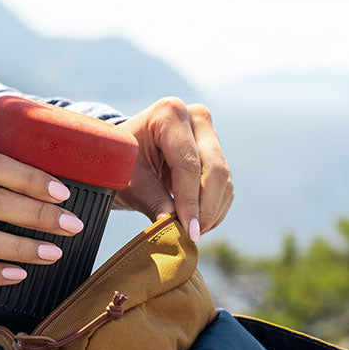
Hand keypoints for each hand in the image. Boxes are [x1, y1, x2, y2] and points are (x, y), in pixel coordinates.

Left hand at [114, 98, 233, 241]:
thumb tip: (177, 229)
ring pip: (224, 180)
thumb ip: (154, 202)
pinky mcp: (217, 152)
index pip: (188, 165)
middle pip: (214, 170)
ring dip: (211, 212)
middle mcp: (196, 117)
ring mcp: (210, 133)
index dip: (190, 202)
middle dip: (205, 209)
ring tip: (190, 232)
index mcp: (170, 114)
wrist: (127, 155)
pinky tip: (197, 222)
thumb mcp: (132, 183)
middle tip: (192, 236)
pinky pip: (226, 186)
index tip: (189, 232)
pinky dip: (215, 209)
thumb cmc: (122, 165)